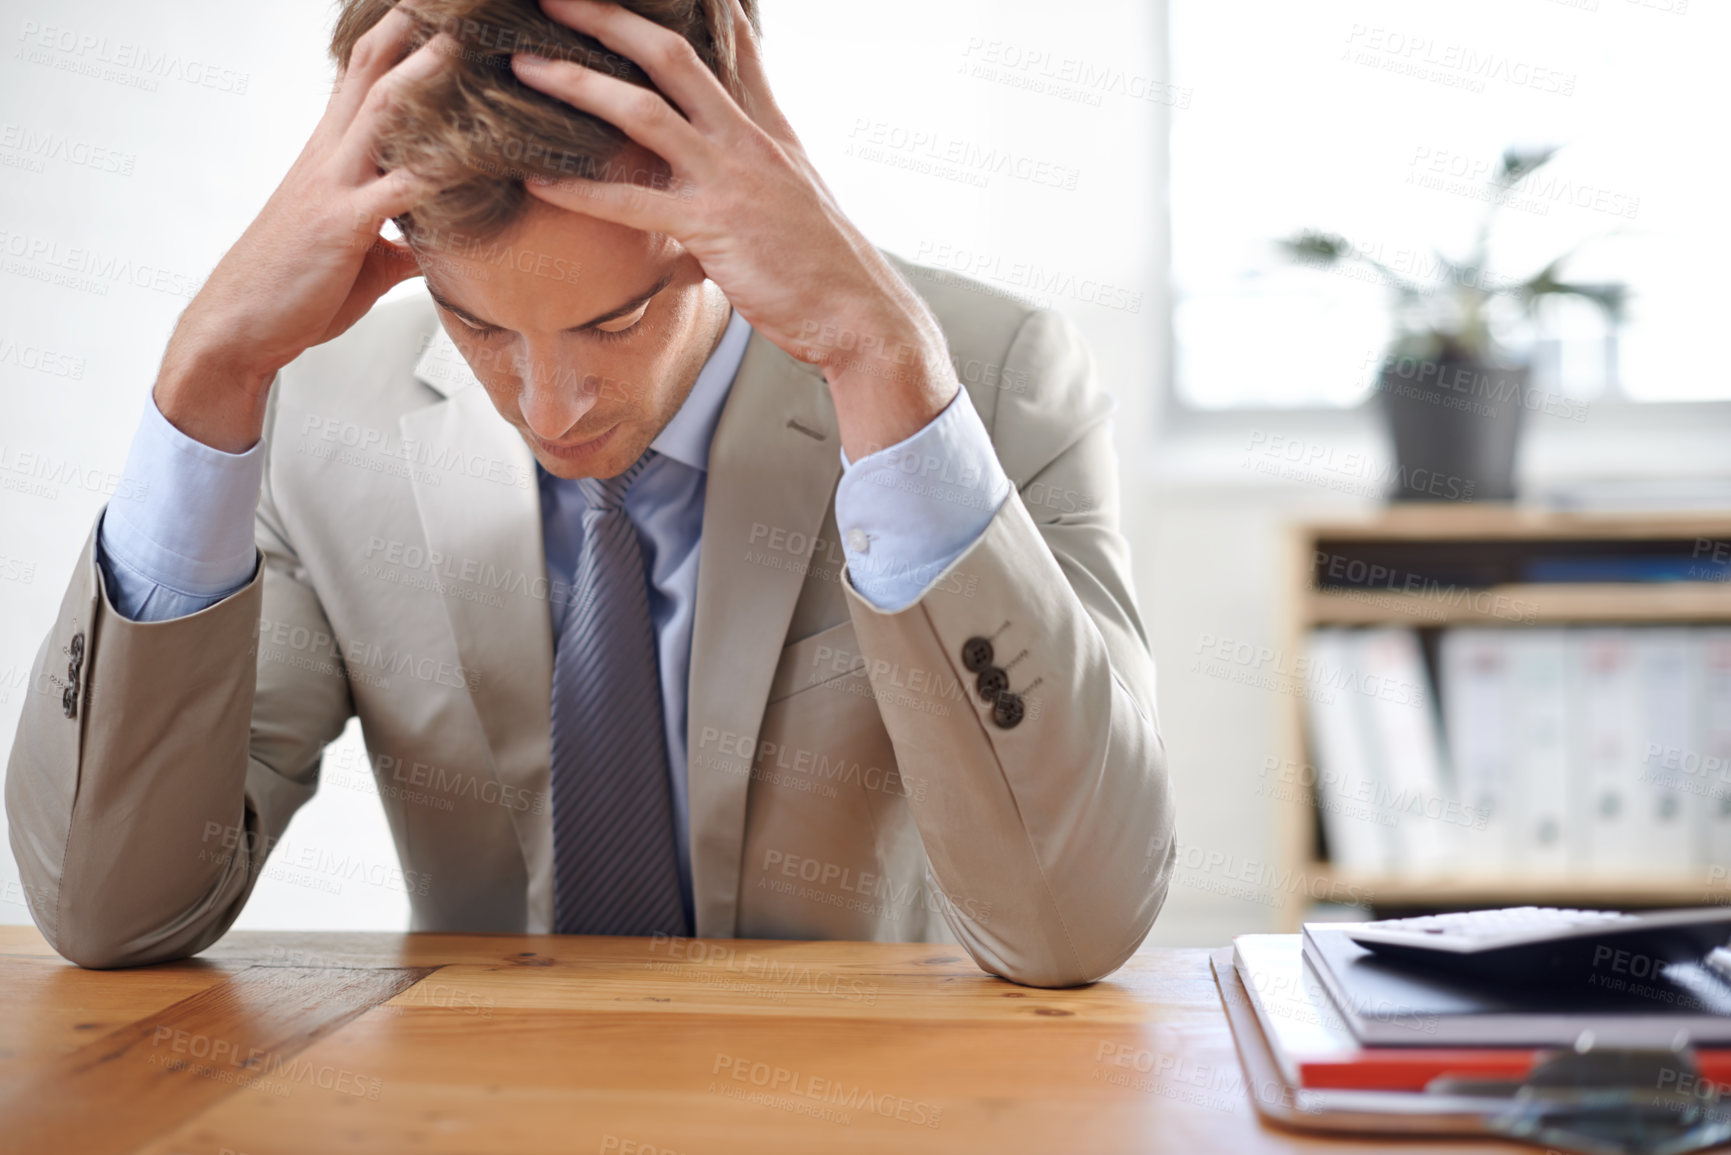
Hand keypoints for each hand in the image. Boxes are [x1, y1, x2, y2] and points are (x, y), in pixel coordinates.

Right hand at [155, 10, 441, 451]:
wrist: (237, 329)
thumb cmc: (293, 293)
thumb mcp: (357, 261)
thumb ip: (396, 243)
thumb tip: (429, 247)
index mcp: (327, 159)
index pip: (359, 87)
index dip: (390, 49)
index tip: (422, 20)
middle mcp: (327, 160)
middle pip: (367, 78)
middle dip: (403, 36)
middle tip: (441, 6)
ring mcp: (333, 188)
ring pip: (379, 115)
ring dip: (419, 78)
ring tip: (456, 45)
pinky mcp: (342, 226)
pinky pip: (397, 189)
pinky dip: (435, 171)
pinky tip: (468, 157)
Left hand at [511, 0, 957, 456]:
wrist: (861, 315)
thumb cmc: (822, 266)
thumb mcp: (797, 196)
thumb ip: (759, 163)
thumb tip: (733, 153)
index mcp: (768, 130)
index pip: (735, 47)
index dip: (709, 9)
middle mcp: (748, 141)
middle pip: (673, 56)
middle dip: (611, 19)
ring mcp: (730, 181)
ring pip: (643, 114)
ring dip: (577, 85)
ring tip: (522, 68)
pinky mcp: (713, 229)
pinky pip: (631, 203)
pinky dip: (579, 192)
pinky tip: (535, 182)